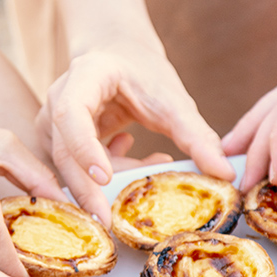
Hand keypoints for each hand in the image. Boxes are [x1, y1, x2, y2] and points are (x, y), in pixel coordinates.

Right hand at [39, 46, 234, 222]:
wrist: (121, 55)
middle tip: (113, 220)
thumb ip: (196, 135)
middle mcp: (57, 100)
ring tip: (153, 163)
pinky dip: (109, 172)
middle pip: (64, 153)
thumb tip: (224, 173)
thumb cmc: (143, 71)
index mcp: (84, 77)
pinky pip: (77, 170)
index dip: (84, 148)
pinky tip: (136, 154)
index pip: (71, 115)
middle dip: (90, 190)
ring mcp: (51, 123)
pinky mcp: (57, 142)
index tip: (105, 177)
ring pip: (71, 167)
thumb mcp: (173, 99)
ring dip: (113, 177)